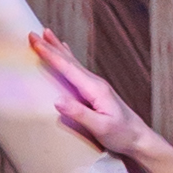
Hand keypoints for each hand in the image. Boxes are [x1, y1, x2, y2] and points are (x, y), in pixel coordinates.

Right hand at [31, 30, 149, 160]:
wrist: (139, 138)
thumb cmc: (122, 135)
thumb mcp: (100, 127)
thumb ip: (79, 114)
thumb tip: (57, 101)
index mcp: (95, 89)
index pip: (68, 68)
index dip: (51, 55)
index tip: (36, 42)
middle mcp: (96, 83)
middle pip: (69, 61)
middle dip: (50, 46)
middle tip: (33, 33)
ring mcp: (96, 86)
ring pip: (73, 63)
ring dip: (58, 49)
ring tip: (47, 35)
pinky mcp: (96, 91)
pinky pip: (77, 71)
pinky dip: (68, 59)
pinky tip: (66, 53)